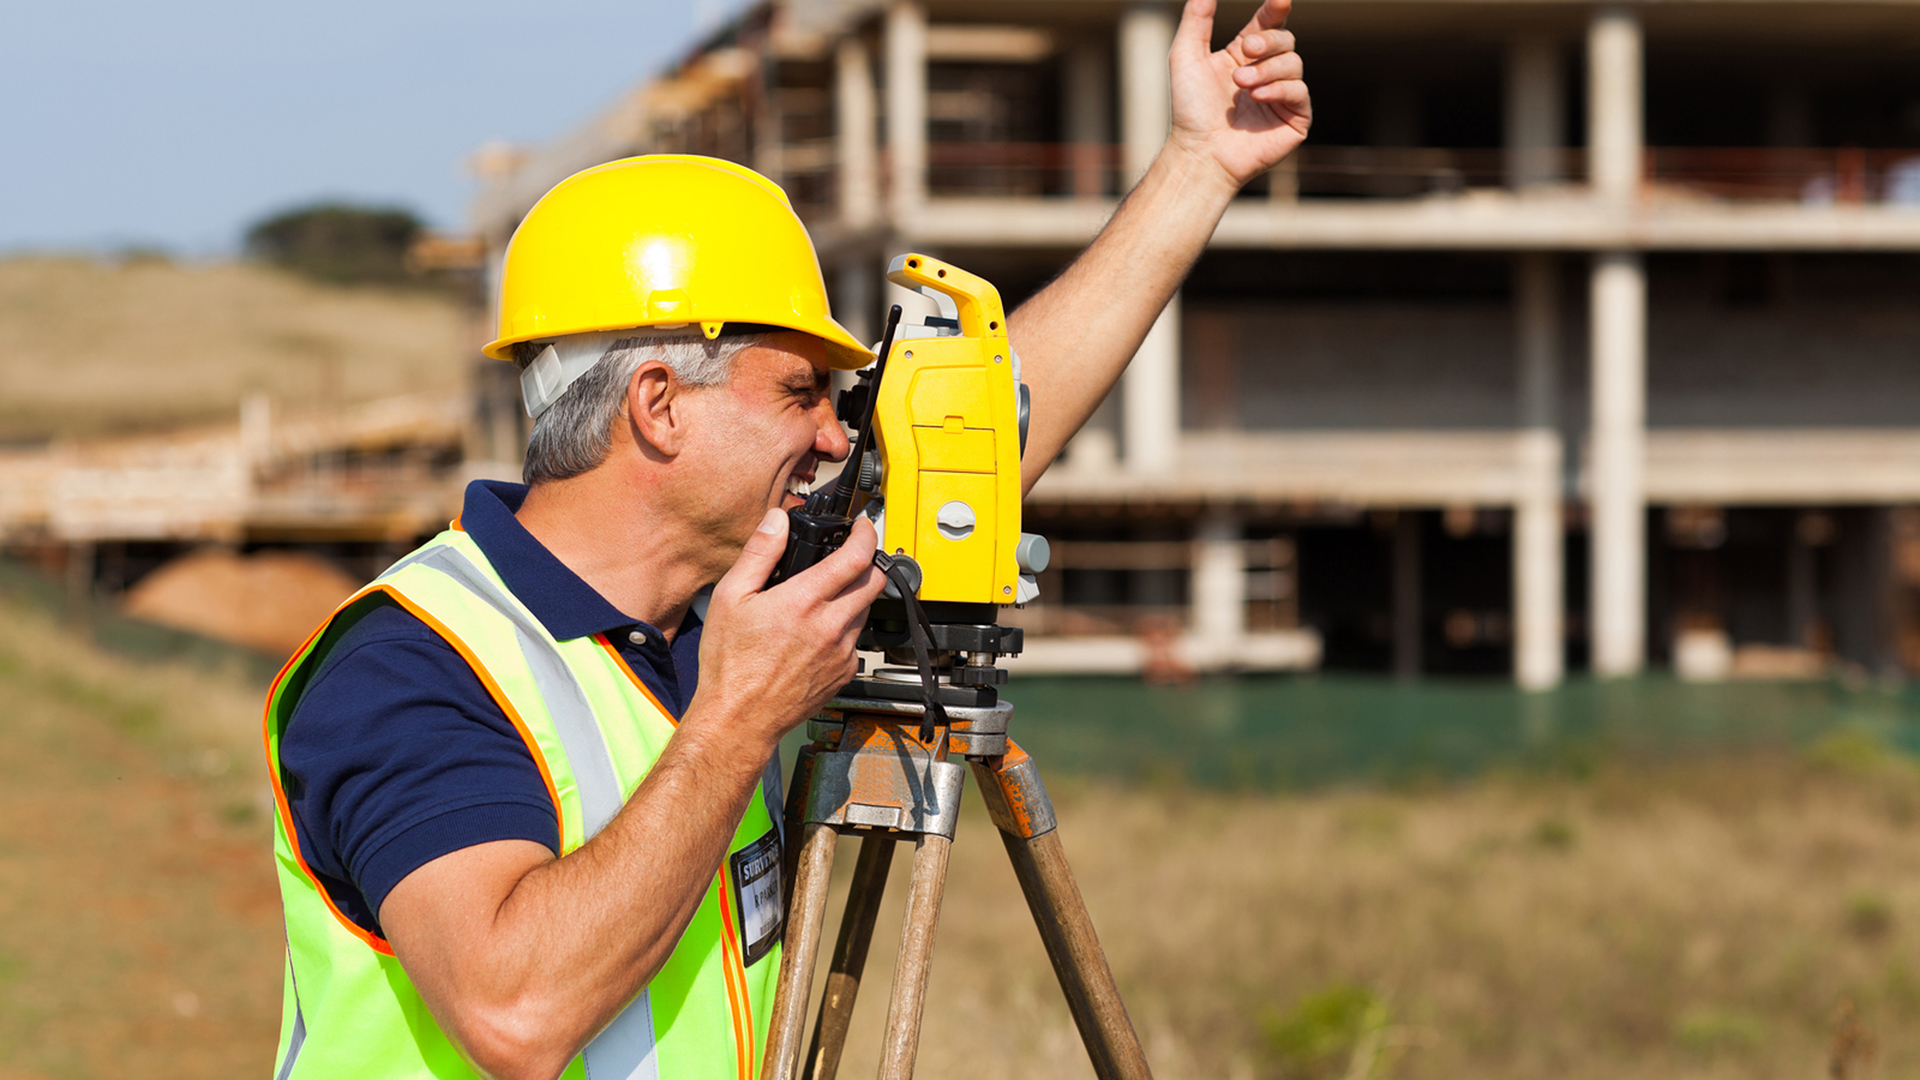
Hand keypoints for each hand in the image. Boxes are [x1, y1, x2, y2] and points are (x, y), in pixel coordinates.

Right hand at [692, 510, 884, 746]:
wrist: (739, 719)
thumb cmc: (730, 665)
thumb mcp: (730, 598)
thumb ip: (759, 553)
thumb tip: (776, 521)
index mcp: (804, 602)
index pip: (857, 557)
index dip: (866, 534)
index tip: (863, 528)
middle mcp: (830, 626)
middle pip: (875, 581)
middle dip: (868, 562)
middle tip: (851, 558)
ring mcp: (842, 652)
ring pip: (866, 610)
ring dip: (855, 596)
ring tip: (827, 597)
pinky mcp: (844, 673)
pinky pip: (856, 640)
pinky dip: (845, 629)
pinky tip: (819, 632)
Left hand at [1167, 0, 1311, 189]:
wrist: (1199, 152)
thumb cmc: (1189, 109)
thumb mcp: (1186, 56)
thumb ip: (1196, 19)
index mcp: (1244, 56)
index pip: (1268, 23)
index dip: (1276, 8)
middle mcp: (1266, 72)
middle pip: (1285, 39)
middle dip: (1267, 41)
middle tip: (1244, 50)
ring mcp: (1282, 95)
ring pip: (1294, 63)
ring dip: (1267, 69)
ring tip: (1241, 84)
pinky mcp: (1295, 118)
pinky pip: (1299, 91)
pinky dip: (1279, 89)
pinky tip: (1257, 97)